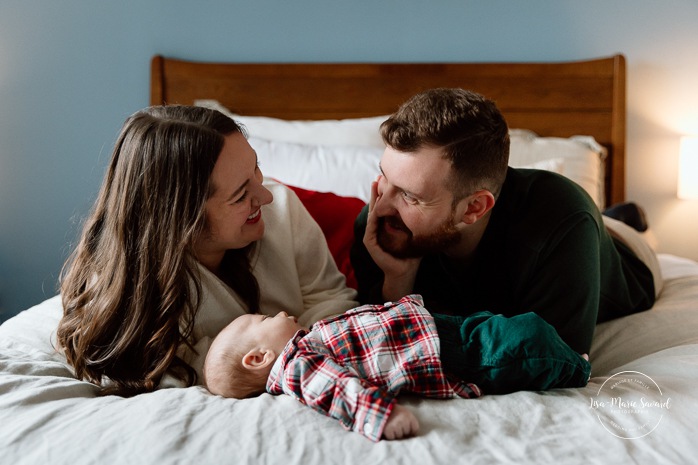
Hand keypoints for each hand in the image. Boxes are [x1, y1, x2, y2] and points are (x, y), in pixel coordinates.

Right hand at [363, 180, 420, 299]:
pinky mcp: (370, 242)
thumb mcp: (415, 235)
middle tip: (380, 176)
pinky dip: (374, 214)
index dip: (386, 194)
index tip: (389, 180)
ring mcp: (371, 235)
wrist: (404, 272)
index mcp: (385, 226)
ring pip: (372, 212)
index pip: (384, 206)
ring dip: (373, 198)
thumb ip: (418, 224)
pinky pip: (371, 224)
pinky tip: (377, 204)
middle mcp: (376, 229)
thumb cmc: (410, 255)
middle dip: (378, 191)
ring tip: (375, 184)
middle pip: (376, 206)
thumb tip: (433, 210)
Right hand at [382, 404, 418, 439]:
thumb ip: (410, 421)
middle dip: (403, 431)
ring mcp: (396, 426)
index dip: (411, 430)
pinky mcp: (388, 430)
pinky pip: (392, 438)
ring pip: (399, 436)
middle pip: (407, 433)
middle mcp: (404, 421)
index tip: (407, 429)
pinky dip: (389, 435)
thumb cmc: (393, 411)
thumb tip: (414, 435)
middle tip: (396, 425)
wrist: (379, 407)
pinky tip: (387, 429)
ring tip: (391, 426)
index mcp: (409, 415)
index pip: (415, 428)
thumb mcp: (404, 412)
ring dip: (396, 433)